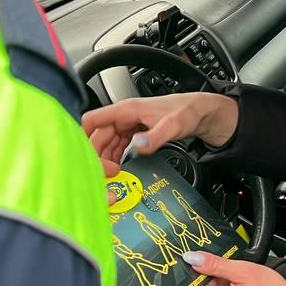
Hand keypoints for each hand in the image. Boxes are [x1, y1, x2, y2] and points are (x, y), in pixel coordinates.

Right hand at [82, 92, 238, 175]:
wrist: (200, 111)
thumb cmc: (187, 110)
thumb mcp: (173, 126)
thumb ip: (155, 137)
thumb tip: (138, 146)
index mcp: (126, 110)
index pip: (92, 120)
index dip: (84, 138)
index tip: (86, 157)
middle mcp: (123, 116)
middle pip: (97, 136)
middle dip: (97, 155)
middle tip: (105, 174)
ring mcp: (128, 125)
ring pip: (107, 143)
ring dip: (105, 158)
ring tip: (110, 175)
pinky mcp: (134, 133)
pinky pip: (117, 146)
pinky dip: (115, 157)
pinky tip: (118, 168)